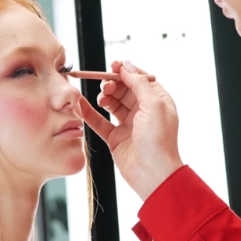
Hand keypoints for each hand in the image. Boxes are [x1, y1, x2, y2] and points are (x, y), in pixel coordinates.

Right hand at [80, 60, 182, 199]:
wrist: (153, 174)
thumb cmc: (159, 141)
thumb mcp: (153, 105)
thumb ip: (139, 83)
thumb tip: (127, 66)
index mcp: (157, 101)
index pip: (140, 79)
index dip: (126, 71)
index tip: (113, 66)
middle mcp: (143, 112)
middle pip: (123, 90)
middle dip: (113, 84)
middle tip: (105, 85)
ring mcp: (129, 125)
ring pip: (112, 104)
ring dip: (104, 97)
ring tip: (101, 99)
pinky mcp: (116, 138)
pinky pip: (100, 122)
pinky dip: (90, 113)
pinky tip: (81, 106)